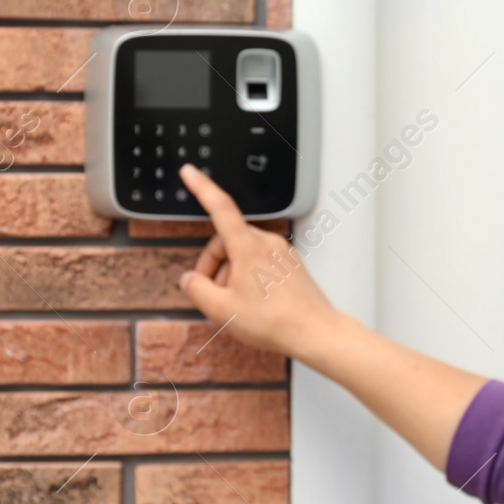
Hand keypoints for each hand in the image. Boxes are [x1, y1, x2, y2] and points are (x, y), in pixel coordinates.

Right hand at [175, 163, 335, 358]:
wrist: (314, 332)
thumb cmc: (273, 320)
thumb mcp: (221, 310)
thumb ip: (197, 290)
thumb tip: (189, 279)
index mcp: (248, 246)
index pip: (220, 207)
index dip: (202, 188)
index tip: (190, 172)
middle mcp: (267, 243)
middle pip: (227, 239)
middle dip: (213, 263)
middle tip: (209, 291)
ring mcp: (282, 252)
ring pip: (243, 251)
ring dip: (230, 272)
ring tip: (231, 303)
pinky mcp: (290, 264)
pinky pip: (260, 261)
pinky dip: (247, 275)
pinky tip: (249, 302)